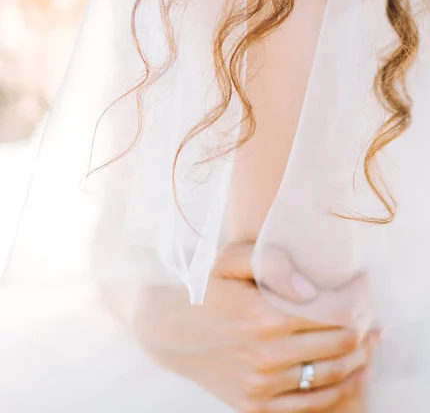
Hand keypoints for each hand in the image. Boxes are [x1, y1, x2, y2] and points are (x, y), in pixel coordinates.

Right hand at [131, 242, 380, 412]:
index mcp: (265, 316)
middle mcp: (267, 356)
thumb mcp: (231, 259)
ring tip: (370, 340)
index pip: (337, 312)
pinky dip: (341, 388)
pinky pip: (313, 403)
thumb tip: (309, 288)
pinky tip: (354, 372)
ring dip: (360, 357)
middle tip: (369, 311)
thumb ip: (271, 262)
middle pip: (342, 344)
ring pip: (333, 375)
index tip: (362, 283)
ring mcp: (262, 386)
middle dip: (364, 325)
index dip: (359, 297)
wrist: (169, 329)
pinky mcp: (256, 405)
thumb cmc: (206, 287)